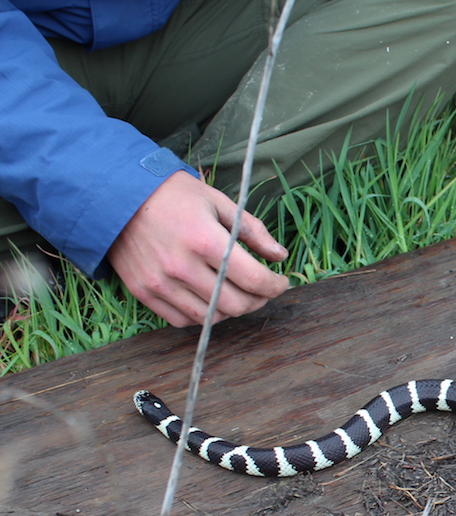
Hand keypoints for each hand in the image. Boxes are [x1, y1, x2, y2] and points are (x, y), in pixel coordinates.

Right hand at [107, 171, 289, 326]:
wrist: (114, 196)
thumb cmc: (172, 195)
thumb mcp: (218, 202)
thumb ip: (252, 230)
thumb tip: (279, 255)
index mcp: (205, 240)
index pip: (254, 280)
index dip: (275, 286)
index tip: (281, 282)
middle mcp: (182, 267)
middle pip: (236, 304)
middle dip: (258, 300)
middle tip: (262, 289)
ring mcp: (160, 283)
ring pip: (211, 317)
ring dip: (232, 310)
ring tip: (237, 293)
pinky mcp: (143, 292)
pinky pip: (182, 320)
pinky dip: (202, 316)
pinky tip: (209, 300)